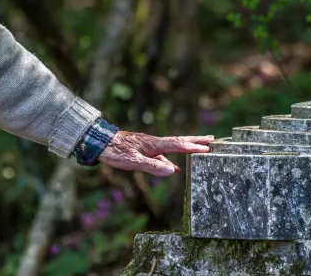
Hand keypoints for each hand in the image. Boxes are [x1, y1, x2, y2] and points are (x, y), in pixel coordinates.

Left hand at [97, 131, 213, 175]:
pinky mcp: (145, 149)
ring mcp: (150, 146)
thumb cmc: (115, 152)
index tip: (207, 148)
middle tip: (212, 139)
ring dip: (187, 146)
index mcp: (155, 145)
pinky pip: (164, 153)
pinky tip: (173, 166)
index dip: (193, 148)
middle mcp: (155, 143)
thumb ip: (153, 167)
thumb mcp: (133, 162)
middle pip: (180, 141)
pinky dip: (173, 156)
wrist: (99, 142)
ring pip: (173, 146)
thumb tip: (173, 170)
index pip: (178, 146)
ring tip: (199, 148)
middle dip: (196, 141)